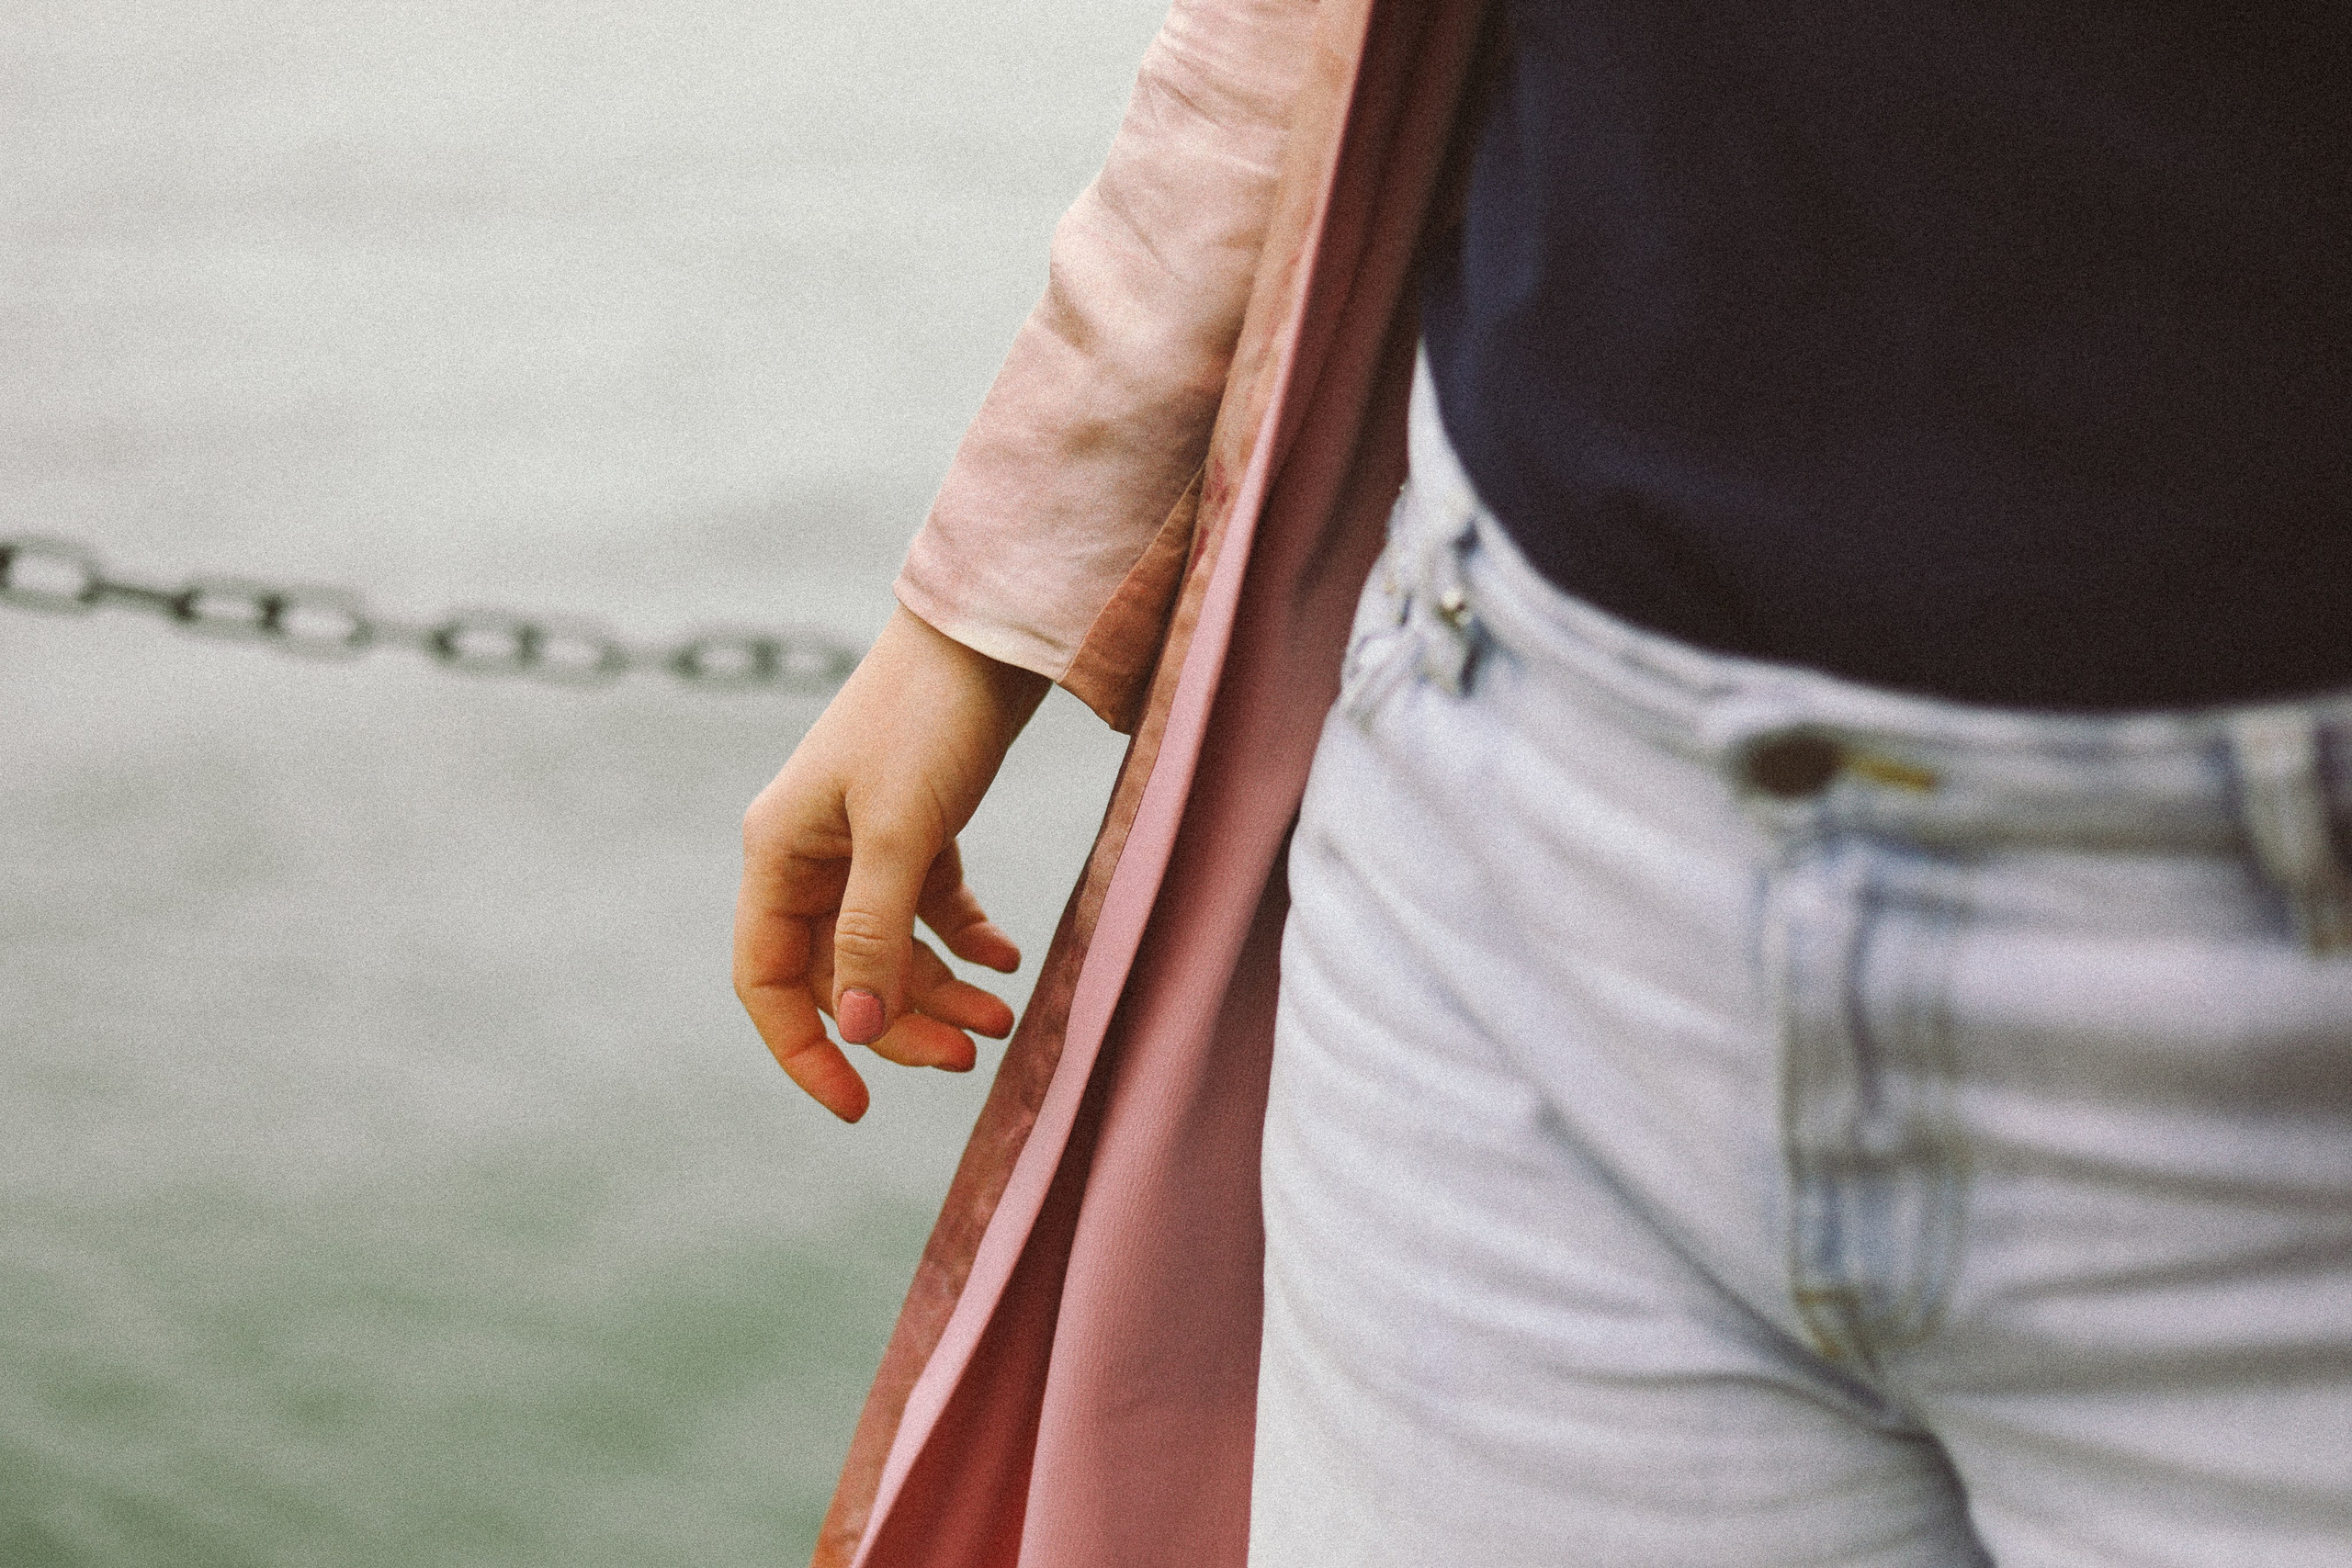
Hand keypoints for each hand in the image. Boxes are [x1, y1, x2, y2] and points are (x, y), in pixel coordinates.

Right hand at [734, 606, 1048, 1119]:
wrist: (986, 632)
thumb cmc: (928, 718)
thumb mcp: (900, 832)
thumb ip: (874, 934)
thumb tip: (857, 1030)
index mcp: (778, 853)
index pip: (768, 979)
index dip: (804, 1050)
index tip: (857, 1106)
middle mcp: (811, 854)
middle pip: (840, 974)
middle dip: (900, 1022)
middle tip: (972, 1056)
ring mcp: (863, 841)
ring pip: (890, 948)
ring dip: (940, 990)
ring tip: (1003, 1018)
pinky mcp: (918, 826)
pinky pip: (931, 909)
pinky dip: (966, 939)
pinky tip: (1007, 959)